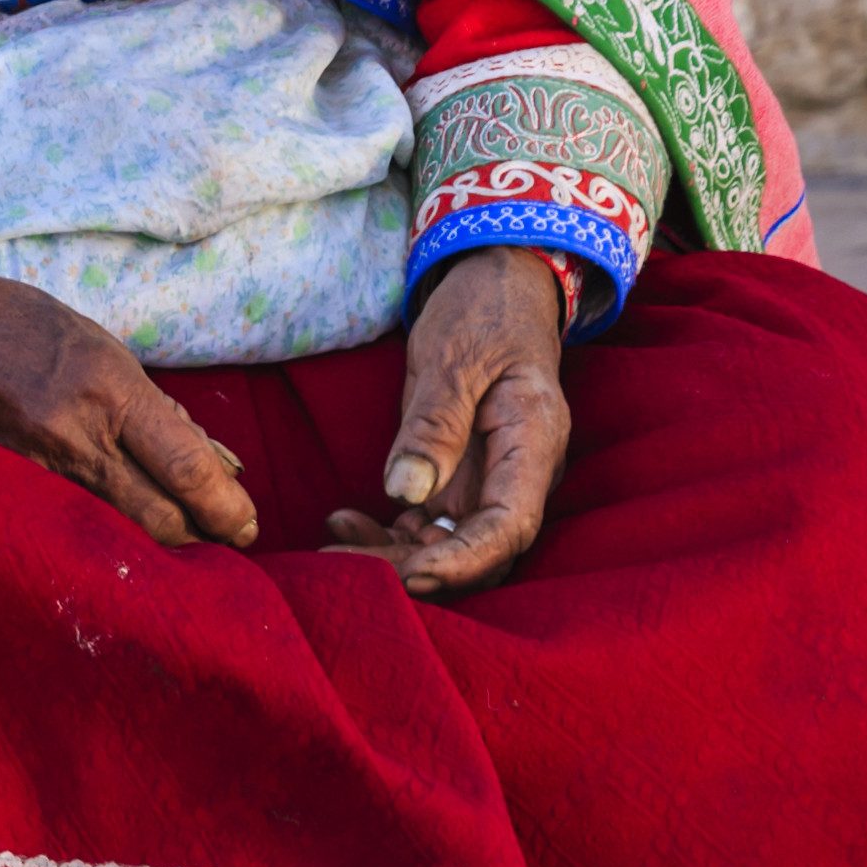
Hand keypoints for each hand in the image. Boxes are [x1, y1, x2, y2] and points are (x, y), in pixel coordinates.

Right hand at [0, 260, 259, 552]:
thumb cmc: (31, 327)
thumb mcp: (109, 352)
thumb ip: (160, 411)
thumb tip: (218, 465)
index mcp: (113, 389)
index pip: (188, 470)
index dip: (227, 509)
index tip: (244, 526)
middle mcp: (78, 432)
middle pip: (160, 518)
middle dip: (200, 536)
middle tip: (220, 538)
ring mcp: (38, 463)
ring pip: (118, 529)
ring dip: (155, 538)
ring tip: (177, 531)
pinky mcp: (8, 480)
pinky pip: (73, 518)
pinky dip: (104, 526)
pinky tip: (117, 522)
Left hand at [327, 242, 571, 597]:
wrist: (496, 291)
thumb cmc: (484, 315)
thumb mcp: (455, 357)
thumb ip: (434, 423)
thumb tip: (407, 491)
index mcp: (533, 446)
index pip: (509, 527)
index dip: (463, 562)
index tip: (408, 575)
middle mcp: (517, 476)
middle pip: (477, 551)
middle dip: (413, 567)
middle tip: (342, 563)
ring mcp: (488, 483)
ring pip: (449, 547)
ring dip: (393, 554)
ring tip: (333, 539)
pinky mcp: (458, 481)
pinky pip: (428, 527)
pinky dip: (387, 532)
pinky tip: (342, 522)